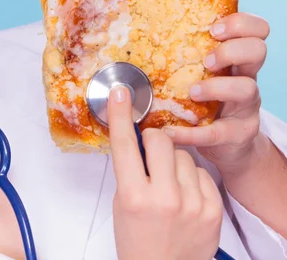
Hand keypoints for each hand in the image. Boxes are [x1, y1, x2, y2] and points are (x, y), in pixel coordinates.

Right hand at [109, 86, 222, 259]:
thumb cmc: (137, 239)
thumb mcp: (123, 203)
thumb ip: (130, 170)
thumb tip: (138, 137)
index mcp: (134, 196)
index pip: (125, 145)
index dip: (122, 115)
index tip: (121, 93)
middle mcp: (164, 197)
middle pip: (161, 141)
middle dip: (153, 141)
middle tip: (149, 154)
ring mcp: (192, 202)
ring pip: (184, 155)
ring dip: (174, 162)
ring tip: (169, 185)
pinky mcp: (213, 207)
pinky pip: (202, 172)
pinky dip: (192, 178)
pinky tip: (185, 195)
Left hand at [162, 12, 270, 171]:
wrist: (226, 145)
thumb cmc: (206, 101)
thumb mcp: (199, 75)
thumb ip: (182, 57)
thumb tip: (131, 34)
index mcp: (236, 59)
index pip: (256, 30)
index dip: (241, 24)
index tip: (213, 29)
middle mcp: (246, 78)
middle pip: (258, 50)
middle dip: (232, 50)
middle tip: (207, 60)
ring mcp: (245, 107)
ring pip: (246, 88)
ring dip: (216, 87)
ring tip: (192, 92)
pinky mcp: (236, 134)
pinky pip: (216, 132)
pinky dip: (191, 133)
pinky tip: (169, 132)